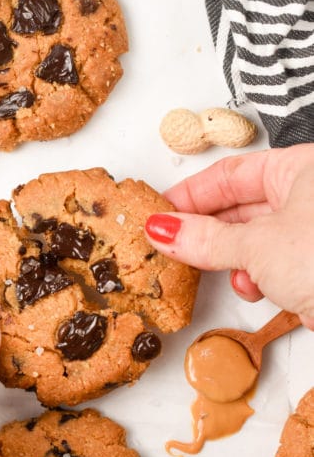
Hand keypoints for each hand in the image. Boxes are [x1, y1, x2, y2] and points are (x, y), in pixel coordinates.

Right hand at [144, 144, 313, 328]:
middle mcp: (308, 196)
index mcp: (301, 170)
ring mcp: (311, 232)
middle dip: (205, 231)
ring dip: (230, 259)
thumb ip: (204, 238)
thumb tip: (162, 229)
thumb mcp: (259, 246)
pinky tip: (254, 287)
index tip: (158, 213)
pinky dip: (256, 276)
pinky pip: (270, 263)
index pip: (227, 175)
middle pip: (237, 207)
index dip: (187, 194)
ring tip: (216, 270)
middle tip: (172, 245)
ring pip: (252, 239)